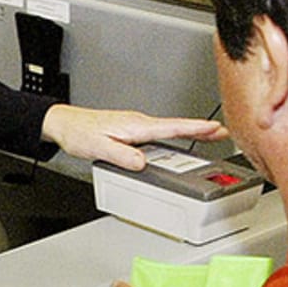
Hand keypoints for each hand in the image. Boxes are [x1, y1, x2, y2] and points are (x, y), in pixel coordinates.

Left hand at [41, 106, 229, 169]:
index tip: (216, 128)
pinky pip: (158, 133)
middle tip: (223, 132)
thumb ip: (122, 156)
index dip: (196, 128)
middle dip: (201, 129)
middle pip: (176, 127)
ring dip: (189, 132)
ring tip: (207, 136)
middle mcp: (139, 123)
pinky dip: (173, 135)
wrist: (65, 124)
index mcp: (135, 126)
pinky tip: (176, 142)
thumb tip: (143, 163)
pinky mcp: (131, 130)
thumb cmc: (79, 133)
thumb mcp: (99, 149)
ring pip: (168, 130)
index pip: (172, 128)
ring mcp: (136, 125)